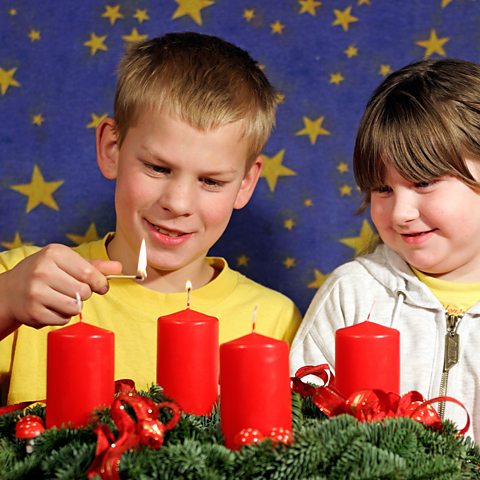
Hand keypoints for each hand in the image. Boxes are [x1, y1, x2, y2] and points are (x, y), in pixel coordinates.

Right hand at [0, 244, 121, 332]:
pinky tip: (51, 307)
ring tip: (62, 299)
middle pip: (84, 292)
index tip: (101, 286)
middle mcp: (43, 270)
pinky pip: (63, 320)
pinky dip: (62, 317)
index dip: (100, 283)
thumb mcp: (67, 262)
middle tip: (73, 291)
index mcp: (54, 253)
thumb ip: (95, 266)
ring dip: (74, 307)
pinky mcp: (33, 312)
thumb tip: (119, 267)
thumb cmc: (45, 273)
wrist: (10, 291)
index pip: (89, 273)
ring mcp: (36, 292)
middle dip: (85, 294)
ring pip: (76, 307)